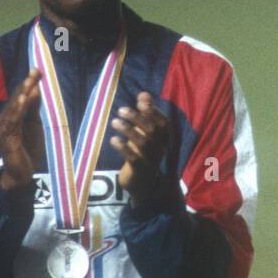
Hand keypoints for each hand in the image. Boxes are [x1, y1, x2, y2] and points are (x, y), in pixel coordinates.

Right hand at [0, 68, 42, 191]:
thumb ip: (33, 108)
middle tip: (35, 72)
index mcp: (13, 115)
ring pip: (12, 110)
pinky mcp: (7, 140)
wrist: (22, 173)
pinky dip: (15, 112)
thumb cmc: (27, 148)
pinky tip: (21, 102)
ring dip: (20, 96)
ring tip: (28, 84)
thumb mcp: (34, 123)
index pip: (20, 95)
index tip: (37, 69)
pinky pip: (11, 123)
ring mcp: (5, 130)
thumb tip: (35, 88)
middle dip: (25, 85)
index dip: (28, 83)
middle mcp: (6, 120)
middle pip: (16, 99)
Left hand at [109, 91, 172, 205]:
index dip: (153, 111)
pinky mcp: (140, 170)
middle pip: (153, 131)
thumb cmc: (143, 153)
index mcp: (164, 139)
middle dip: (137, 118)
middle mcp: (160, 149)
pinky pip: (133, 158)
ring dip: (128, 130)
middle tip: (121, 110)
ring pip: (143, 143)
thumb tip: (143, 94)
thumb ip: (146, 113)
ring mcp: (151, 160)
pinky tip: (113, 140)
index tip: (140, 101)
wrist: (144, 184)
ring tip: (114, 122)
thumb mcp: (146, 133)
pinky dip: (123, 147)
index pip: (163, 123)